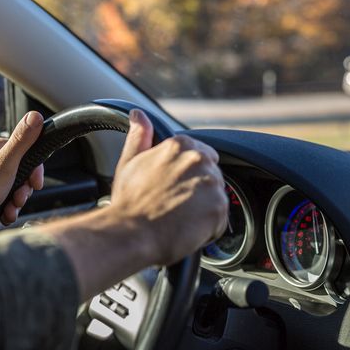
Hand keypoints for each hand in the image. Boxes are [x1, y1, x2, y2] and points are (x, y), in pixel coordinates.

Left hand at [0, 111, 45, 237]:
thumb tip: (35, 116)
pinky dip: (8, 208)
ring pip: (16, 187)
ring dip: (16, 201)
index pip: (28, 153)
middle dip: (24, 190)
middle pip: (23, 172)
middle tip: (18, 198)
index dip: (34, 171)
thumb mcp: (6, 163)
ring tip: (9, 208)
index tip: (34, 183)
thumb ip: (22, 140)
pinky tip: (3, 212)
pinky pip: (6, 198)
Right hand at [42, 109, 227, 299]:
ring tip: (180, 219)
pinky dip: (208, 228)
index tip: (178, 187)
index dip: (191, 175)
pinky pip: (220, 219)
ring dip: (203, 209)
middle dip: (199, 190)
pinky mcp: (218, 207)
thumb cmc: (129, 203)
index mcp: (180, 145)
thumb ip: (139, 136)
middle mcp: (199, 159)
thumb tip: (139, 115)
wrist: (130, 234)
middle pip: (212, 175)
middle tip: (177, 205)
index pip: (203, 155)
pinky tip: (187, 229)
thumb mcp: (130, 163)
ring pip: (216, 197)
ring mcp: (211, 183)